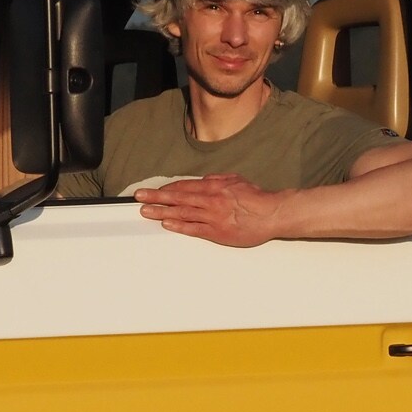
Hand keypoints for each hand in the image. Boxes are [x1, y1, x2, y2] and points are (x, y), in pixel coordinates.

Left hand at [135, 174, 286, 247]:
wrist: (272, 213)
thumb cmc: (256, 198)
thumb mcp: (235, 180)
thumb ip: (216, 179)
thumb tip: (202, 180)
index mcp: (213, 186)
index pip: (184, 187)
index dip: (167, 189)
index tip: (154, 191)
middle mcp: (210, 200)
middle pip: (177, 198)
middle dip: (156, 197)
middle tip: (139, 197)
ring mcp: (212, 217)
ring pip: (182, 213)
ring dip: (162, 212)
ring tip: (146, 211)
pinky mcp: (217, 232)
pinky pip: (194, 229)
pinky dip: (179, 226)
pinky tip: (166, 224)